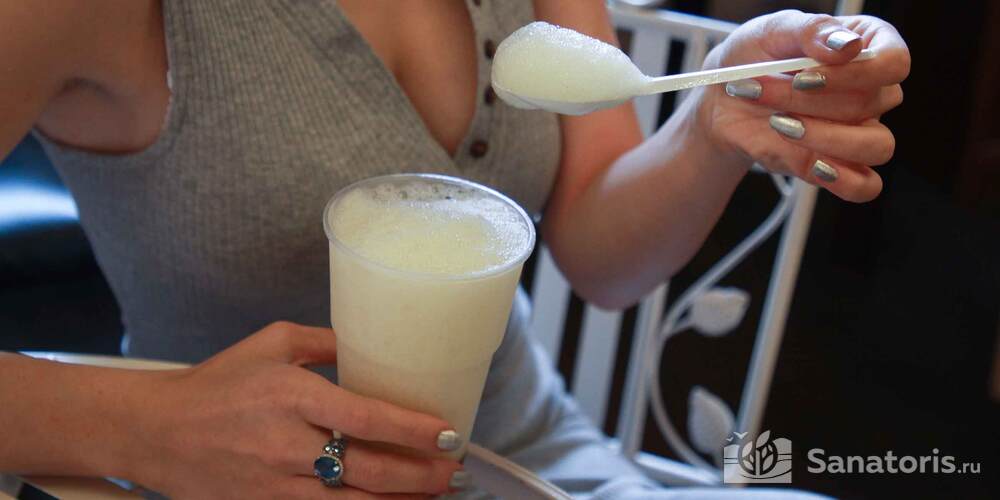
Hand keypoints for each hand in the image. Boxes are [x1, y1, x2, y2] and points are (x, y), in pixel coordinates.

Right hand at [130, 321, 462, 498]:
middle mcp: (285, 443)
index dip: (411, 429)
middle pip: (367, 469)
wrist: (154, 431)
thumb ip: (325, 341)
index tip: (447, 434)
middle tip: (453, 473)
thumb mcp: (270, 344)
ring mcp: (274, 485)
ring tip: (433, 495)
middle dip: (420, 476)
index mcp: (290, 395)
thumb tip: (372, 342)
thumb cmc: (216, 383)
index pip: (364, 416)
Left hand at [696, 9, 909, 201]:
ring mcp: (859, 130)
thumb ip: (810, 30)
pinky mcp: (838, 164)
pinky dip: (844, 180)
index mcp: (868, 45)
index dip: (856, 72)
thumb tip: (846, 46)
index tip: (805, 76)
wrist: (724, 99)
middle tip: (759, 90)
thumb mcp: (772, 31)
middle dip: (807, 100)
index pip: (894, 61)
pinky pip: (864, 186)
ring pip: (877, 146)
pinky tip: (813, 164)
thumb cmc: (753, 58)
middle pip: (872, 102)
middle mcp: (872, 90)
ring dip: (825, 138)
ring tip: (779, 125)